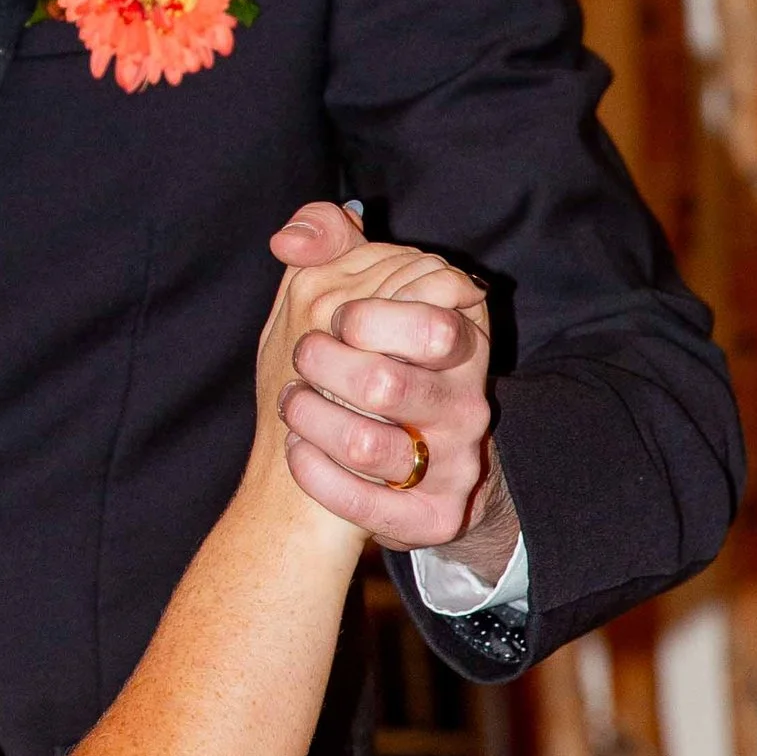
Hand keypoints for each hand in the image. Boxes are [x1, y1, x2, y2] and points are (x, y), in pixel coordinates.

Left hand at [265, 202, 508, 572]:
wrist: (416, 463)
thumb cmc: (377, 360)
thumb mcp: (369, 296)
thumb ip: (334, 246)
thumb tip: (289, 238)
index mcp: (462, 345)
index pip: (432, 325)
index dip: (368, 318)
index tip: (339, 318)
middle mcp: (466, 405)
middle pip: (386, 384)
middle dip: (322, 366)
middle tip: (303, 357)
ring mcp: (455, 464)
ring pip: (366, 446)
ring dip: (307, 417)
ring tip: (292, 401)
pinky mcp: (435, 517)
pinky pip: (366, 504)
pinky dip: (315, 473)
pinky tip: (298, 448)